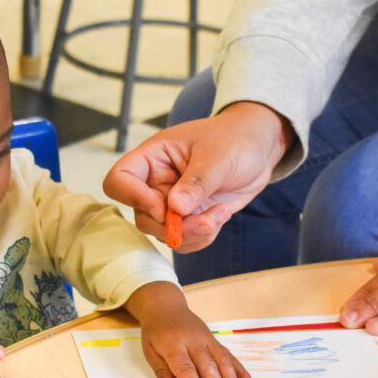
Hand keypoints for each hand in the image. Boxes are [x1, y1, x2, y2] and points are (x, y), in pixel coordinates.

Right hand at [103, 102, 293, 251]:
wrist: (258, 147)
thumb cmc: (235, 138)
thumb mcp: (218, 156)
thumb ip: (196, 182)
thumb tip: (175, 208)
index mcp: (153, 157)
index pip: (119, 180)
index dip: (134, 198)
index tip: (164, 208)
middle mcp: (156, 182)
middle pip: (142, 216)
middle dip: (173, 226)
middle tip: (205, 221)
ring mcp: (172, 202)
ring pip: (164, 233)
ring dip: (192, 234)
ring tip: (220, 214)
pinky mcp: (189, 216)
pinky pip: (184, 239)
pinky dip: (202, 237)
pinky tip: (220, 216)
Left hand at [126, 282, 254, 377]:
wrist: (166, 307)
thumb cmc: (157, 332)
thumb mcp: (150, 351)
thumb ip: (161, 371)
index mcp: (173, 343)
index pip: (185, 366)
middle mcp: (193, 340)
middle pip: (208, 366)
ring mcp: (207, 339)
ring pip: (223, 361)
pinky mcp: (215, 340)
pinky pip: (229, 356)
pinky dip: (239, 370)